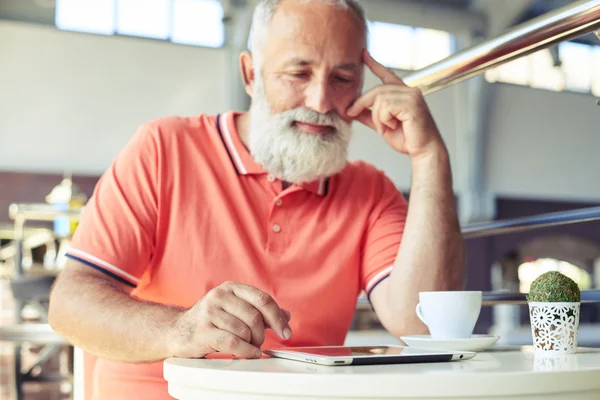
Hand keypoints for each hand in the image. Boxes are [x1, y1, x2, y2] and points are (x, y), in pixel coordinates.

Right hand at [170, 281, 291, 358]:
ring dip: (251, 344)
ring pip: (244, 330)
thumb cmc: (208, 321)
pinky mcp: (202, 331)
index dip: (277, 317)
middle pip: (255, 316)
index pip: (262, 299)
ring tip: (246, 346)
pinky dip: (246, 351)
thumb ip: (259, 311)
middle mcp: (219, 296)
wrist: (176, 331)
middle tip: (260, 342)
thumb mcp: (234, 310)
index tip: (286, 331)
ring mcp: (209, 313)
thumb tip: (286, 315)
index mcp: (230, 288)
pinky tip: (248, 353)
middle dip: (262, 334)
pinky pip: (233, 342)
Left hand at [347, 50, 444, 158]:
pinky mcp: (412, 104)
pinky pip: (386, 107)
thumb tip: (351, 110)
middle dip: (361, 102)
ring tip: (386, 127)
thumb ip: (369, 116)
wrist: (424, 151)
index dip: (374, 64)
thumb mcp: (382, 126)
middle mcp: (409, 91)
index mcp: (403, 94)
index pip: (387, 75)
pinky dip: (384, 120)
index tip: (363, 54)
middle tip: (350, 113)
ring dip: (377, 117)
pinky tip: (394, 126)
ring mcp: (412, 96)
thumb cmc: (407, 139)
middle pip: (377, 90)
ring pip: (380, 99)